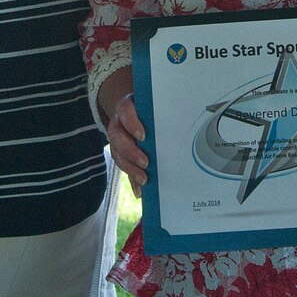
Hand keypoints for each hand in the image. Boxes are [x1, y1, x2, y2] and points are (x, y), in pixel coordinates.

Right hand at [96, 70, 148, 195]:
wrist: (138, 111)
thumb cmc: (151, 110)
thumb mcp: (154, 109)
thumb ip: (159, 116)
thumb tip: (180, 129)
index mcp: (127, 106)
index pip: (125, 111)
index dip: (132, 124)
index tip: (142, 136)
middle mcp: (118, 121)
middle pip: (117, 136)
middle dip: (130, 151)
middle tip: (145, 162)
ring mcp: (116, 137)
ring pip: (116, 153)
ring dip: (130, 168)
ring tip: (143, 179)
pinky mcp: (119, 152)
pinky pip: (122, 166)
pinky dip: (131, 178)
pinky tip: (139, 190)